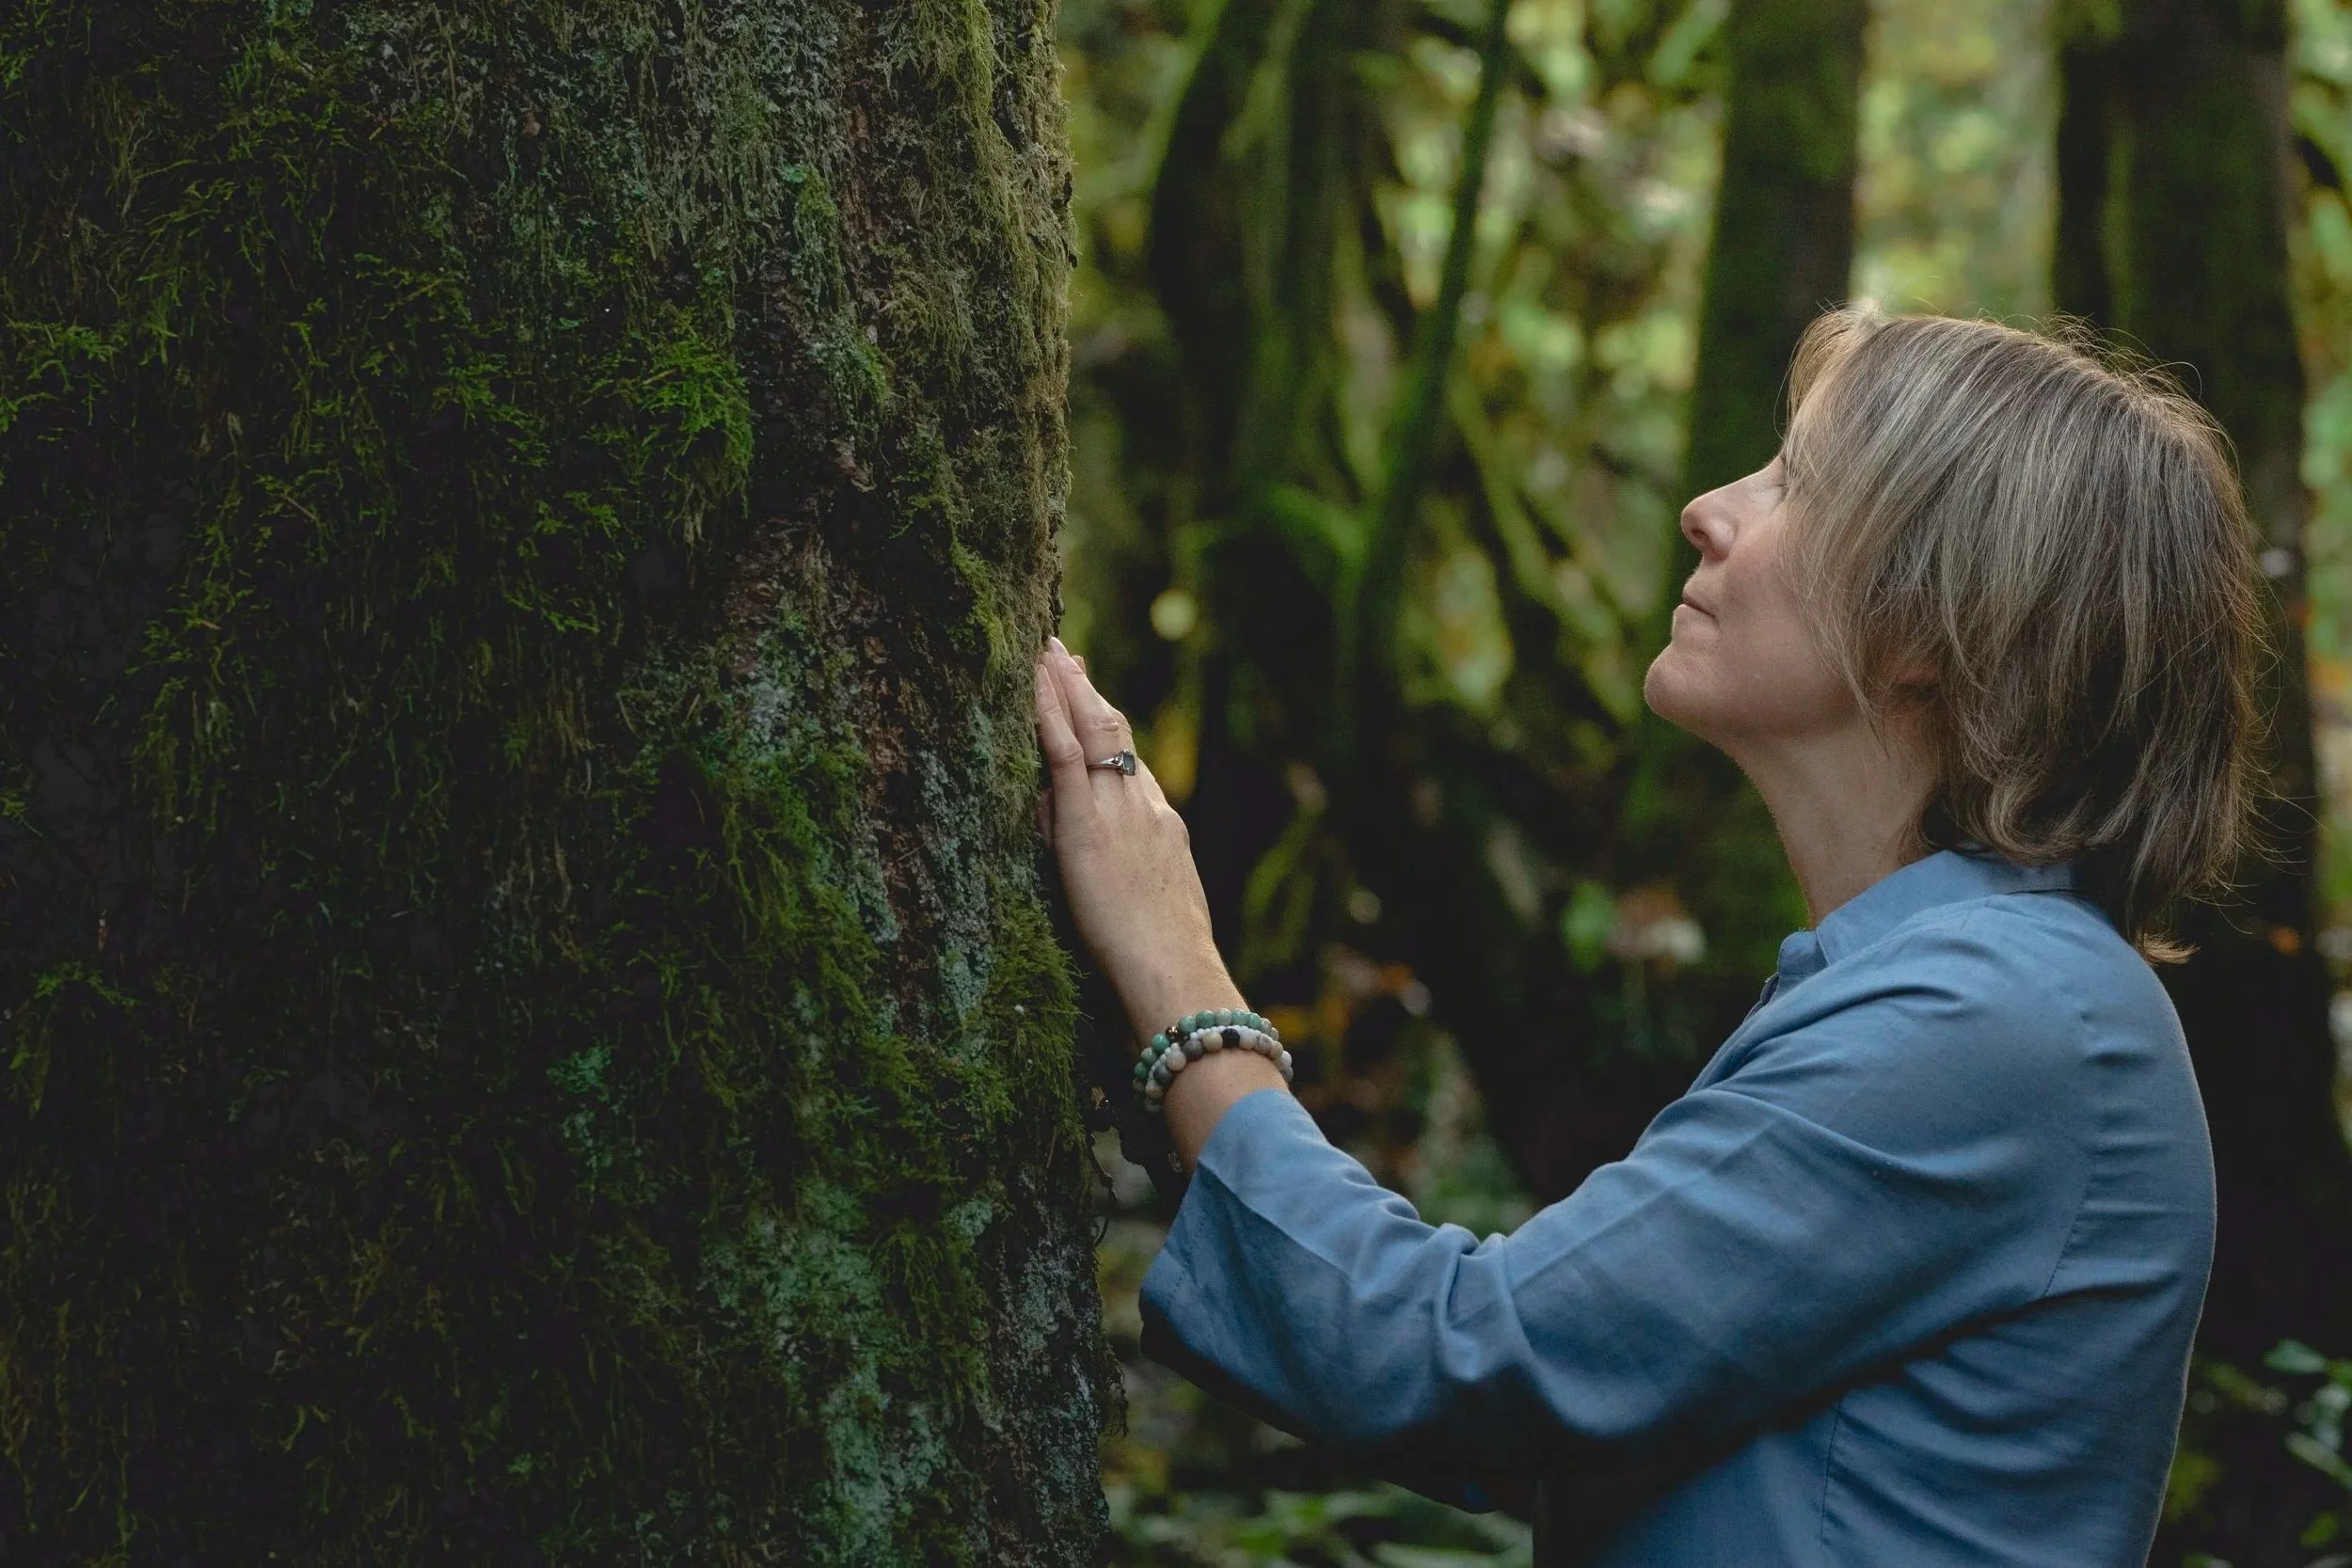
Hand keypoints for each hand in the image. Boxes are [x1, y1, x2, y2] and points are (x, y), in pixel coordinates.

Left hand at [1032, 638, 1239, 1038]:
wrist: (1174, 970)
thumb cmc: (1164, 961)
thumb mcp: (1153, 906)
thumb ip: (1128, 874)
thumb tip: (1100, 862)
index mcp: (1163, 826)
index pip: (1132, 766)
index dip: (1111, 731)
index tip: (1097, 703)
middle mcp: (1144, 806)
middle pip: (1115, 735)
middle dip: (1088, 693)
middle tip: (1065, 657)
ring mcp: (1119, 809)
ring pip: (1092, 731)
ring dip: (1067, 687)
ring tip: (1046, 652)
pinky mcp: (1086, 823)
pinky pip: (1064, 754)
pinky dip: (1049, 712)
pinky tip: (1034, 682)